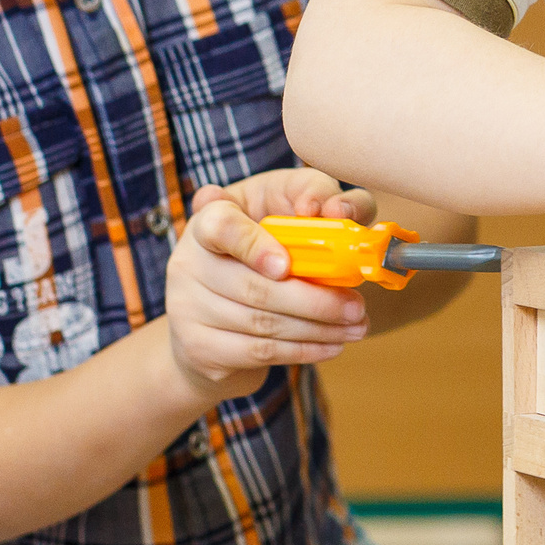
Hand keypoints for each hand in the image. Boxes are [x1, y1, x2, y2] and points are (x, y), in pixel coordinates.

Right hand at [163, 171, 375, 397]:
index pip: (220, 227)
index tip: (286, 265)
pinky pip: (257, 352)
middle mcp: (188, 262)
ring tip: (356, 326)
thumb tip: (333, 207)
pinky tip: (332, 345)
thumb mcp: (283, 202)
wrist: (216, 307)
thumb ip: (313, 191)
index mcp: (208, 219)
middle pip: (255, 288)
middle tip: (357, 306)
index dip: (253, 246)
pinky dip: (303, 351)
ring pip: (262, 324)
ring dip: (318, 329)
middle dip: (315, 300)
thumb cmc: (264, 242)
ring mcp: (187, 308)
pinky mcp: (199, 348)